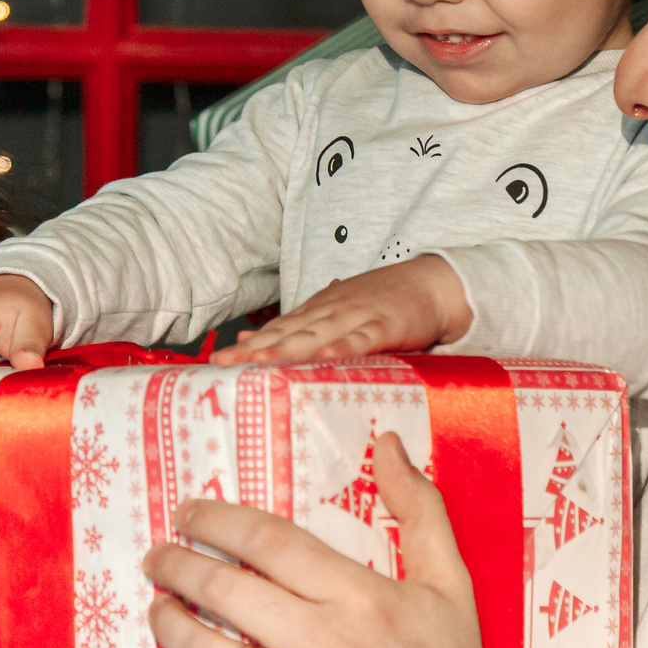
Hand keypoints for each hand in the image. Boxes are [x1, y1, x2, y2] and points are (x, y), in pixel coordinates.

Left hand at [142, 432, 519, 647]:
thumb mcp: (451, 587)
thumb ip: (420, 509)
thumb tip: (386, 443)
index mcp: (360, 598)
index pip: (267, 541)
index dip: (215, 521)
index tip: (187, 514)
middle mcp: (325, 647)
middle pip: (224, 591)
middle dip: (176, 568)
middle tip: (156, 561)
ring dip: (169, 628)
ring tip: (158, 614)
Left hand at [211, 257, 470, 364]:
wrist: (430, 283)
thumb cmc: (380, 303)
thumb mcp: (333, 312)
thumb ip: (295, 328)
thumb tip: (252, 340)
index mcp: (317, 311)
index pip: (276, 330)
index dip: (247, 346)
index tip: (216, 362)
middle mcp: (331, 311)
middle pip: (288, 333)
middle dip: (255, 349)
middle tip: (224, 364)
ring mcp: (358, 316)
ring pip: (318, 334)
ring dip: (288, 348)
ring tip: (261, 362)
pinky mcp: (387, 325)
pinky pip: (363, 339)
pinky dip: (344, 347)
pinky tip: (326, 357)